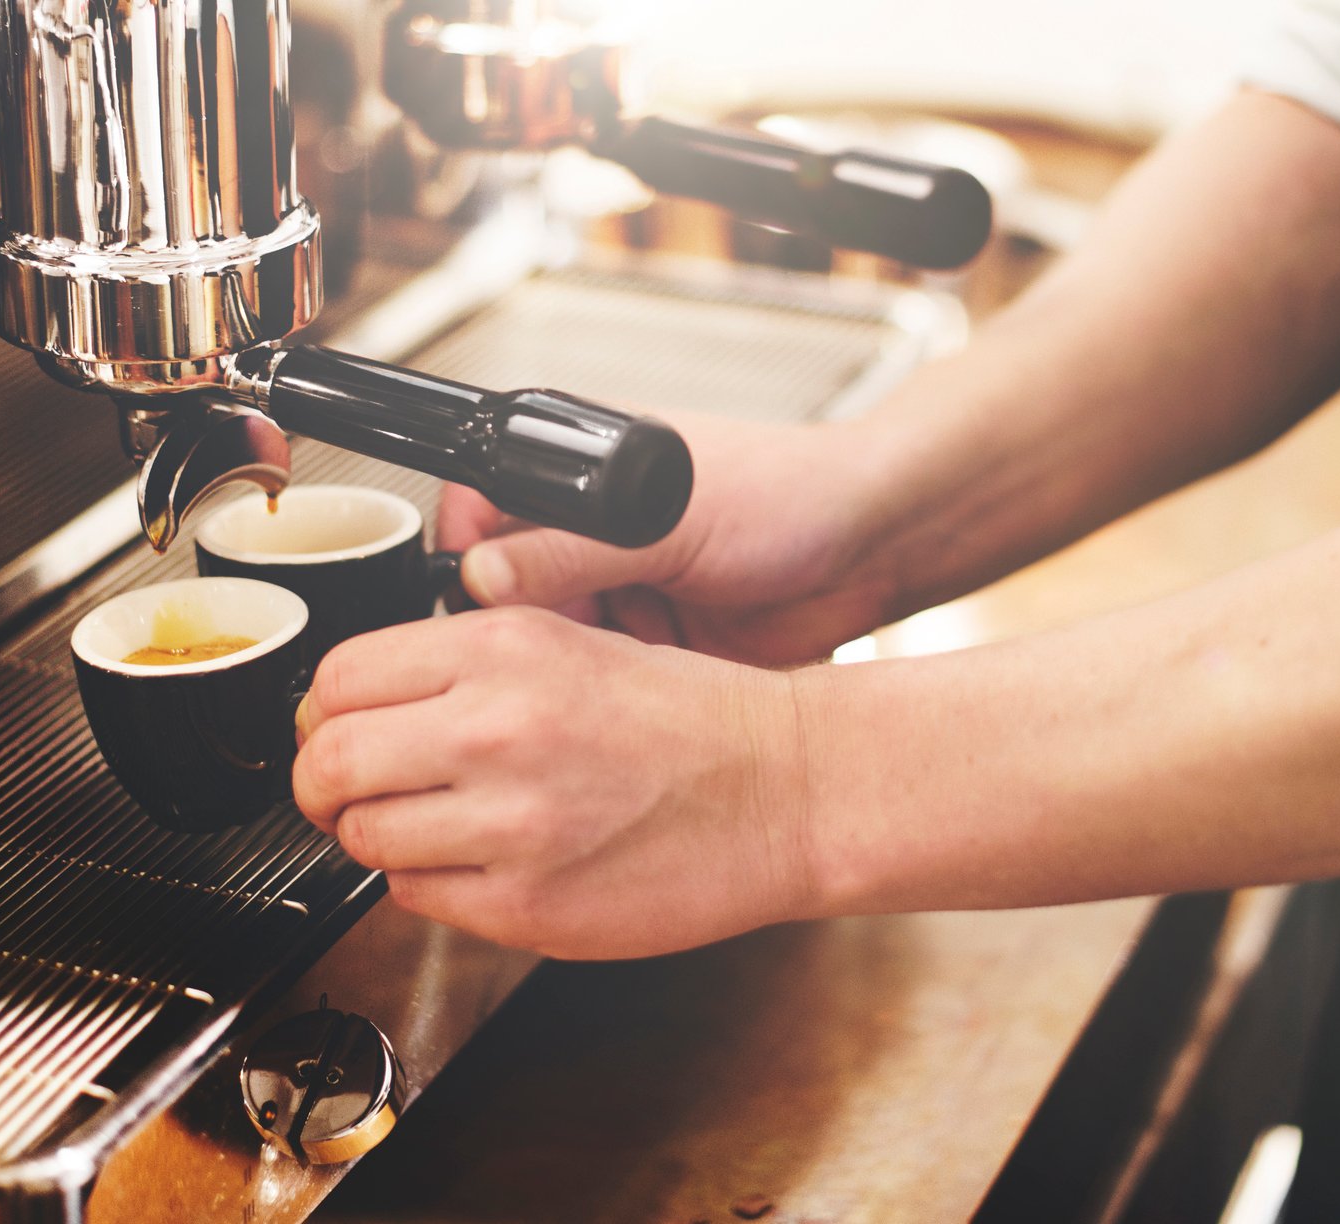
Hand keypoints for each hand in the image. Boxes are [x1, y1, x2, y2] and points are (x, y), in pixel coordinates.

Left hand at [292, 606, 820, 959]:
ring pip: (364, 838)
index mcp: (503, 647)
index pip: (337, 678)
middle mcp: (499, 728)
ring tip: (433, 827)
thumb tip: (356, 703)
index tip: (339, 729)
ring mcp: (512, 823)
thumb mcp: (570, 640)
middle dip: (325, 784)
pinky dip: (430, 885)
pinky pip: (417, 898)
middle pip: (329, 761)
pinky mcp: (530, 904)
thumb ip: (461, 664)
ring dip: (379, 838)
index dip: (324, 712)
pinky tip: (482, 862)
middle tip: (347, 792)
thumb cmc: (691, 719)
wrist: (786, 789)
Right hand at [444, 412, 902, 666]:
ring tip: (597, 676)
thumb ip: (571, 550)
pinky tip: (625, 702)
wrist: (874, 548)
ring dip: (565, 668)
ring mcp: (620, 591)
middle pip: (505, 590)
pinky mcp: (650, 650)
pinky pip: (600, 681)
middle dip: (518, 630)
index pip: (480, 509)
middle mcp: (591, 532)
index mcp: (580, 472)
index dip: (465, 558)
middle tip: (540, 658)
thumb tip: (482, 578)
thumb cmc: (786, 493)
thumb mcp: (666, 520)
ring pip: (549, 644)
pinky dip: (606, 696)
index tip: (475, 608)